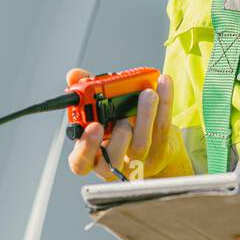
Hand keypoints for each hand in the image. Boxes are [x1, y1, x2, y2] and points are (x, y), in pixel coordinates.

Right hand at [64, 69, 181, 181]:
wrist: (153, 148)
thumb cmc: (119, 130)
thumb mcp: (99, 115)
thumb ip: (85, 95)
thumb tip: (74, 75)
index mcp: (93, 156)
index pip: (81, 163)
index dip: (85, 147)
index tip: (94, 126)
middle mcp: (114, 164)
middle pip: (113, 160)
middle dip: (117, 137)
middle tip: (122, 117)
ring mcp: (139, 162)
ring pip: (141, 144)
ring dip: (145, 115)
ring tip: (148, 94)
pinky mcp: (161, 152)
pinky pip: (163, 129)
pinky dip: (165, 104)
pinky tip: (164, 83)